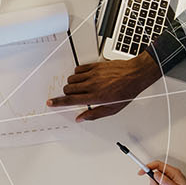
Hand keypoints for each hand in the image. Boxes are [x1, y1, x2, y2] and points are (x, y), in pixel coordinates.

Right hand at [46, 52, 161, 121]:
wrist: (135, 75)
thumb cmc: (126, 92)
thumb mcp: (112, 109)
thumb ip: (94, 114)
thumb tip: (81, 118)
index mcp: (95, 97)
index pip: (71, 100)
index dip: (59, 102)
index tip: (51, 102)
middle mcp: (92, 85)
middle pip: (68, 89)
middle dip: (66, 93)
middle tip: (72, 95)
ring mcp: (93, 74)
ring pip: (71, 79)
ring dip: (72, 84)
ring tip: (80, 87)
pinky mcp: (95, 66)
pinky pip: (78, 69)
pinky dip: (77, 74)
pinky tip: (84, 77)